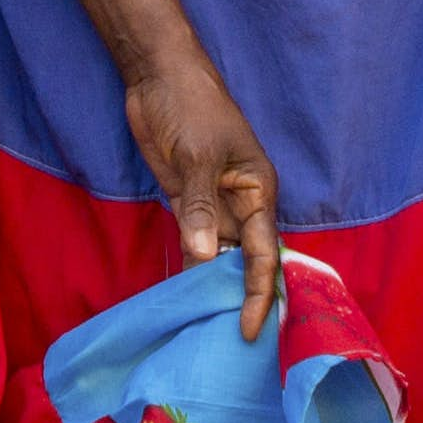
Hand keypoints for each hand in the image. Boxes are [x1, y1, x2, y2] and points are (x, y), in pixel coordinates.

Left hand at [122, 52, 284, 338]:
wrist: (158, 75)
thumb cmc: (190, 106)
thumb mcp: (197, 155)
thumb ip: (201, 207)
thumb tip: (205, 258)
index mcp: (258, 191)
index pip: (264, 254)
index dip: (260, 294)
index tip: (252, 331)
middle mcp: (241, 204)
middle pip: (246, 262)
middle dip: (241, 300)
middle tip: (231, 346)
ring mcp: (213, 205)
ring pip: (220, 258)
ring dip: (213, 289)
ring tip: (206, 333)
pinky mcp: (186, 202)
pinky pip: (194, 244)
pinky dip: (189, 269)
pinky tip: (181, 298)